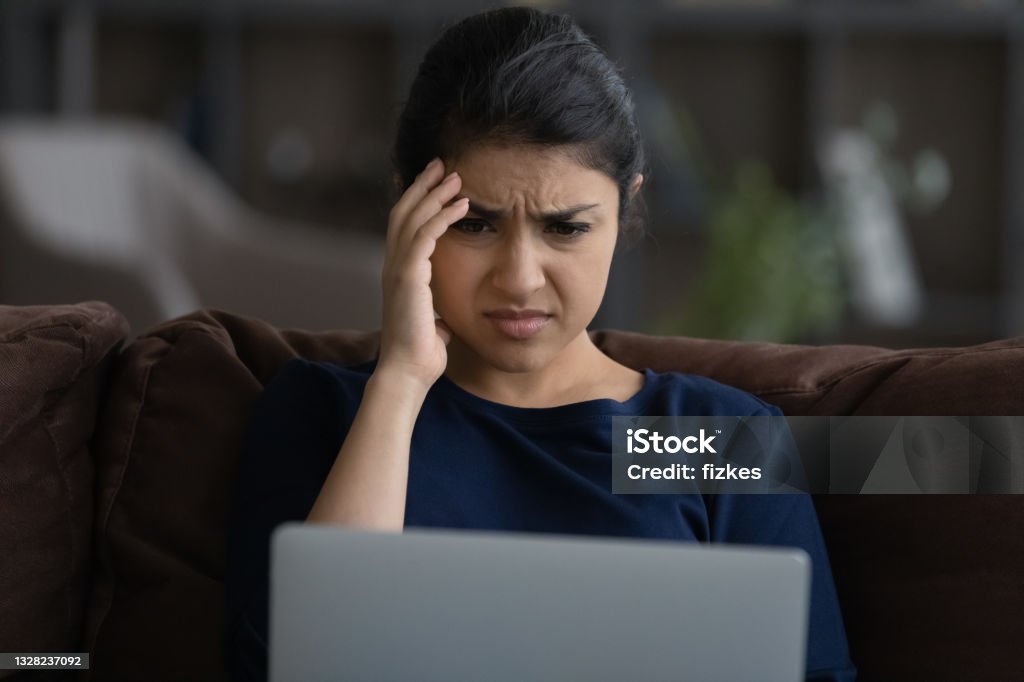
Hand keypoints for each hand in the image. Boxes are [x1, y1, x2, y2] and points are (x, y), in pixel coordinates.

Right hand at [377, 158, 468, 389]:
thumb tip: (444, 319)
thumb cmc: (422, 354)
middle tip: (441, 163)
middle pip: (403, 211)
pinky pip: (425, 235)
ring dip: (435, 194)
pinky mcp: (408, 276)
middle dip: (422, 185)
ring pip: (412, 217)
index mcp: (398, 273)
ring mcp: (397, 269)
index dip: (417, 200)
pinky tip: (463, 205)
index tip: (434, 181)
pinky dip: (443, 216)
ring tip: (456, 176)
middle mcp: (393, 265)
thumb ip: (435, 311)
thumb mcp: (432, 322)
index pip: (403, 226)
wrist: (408, 372)